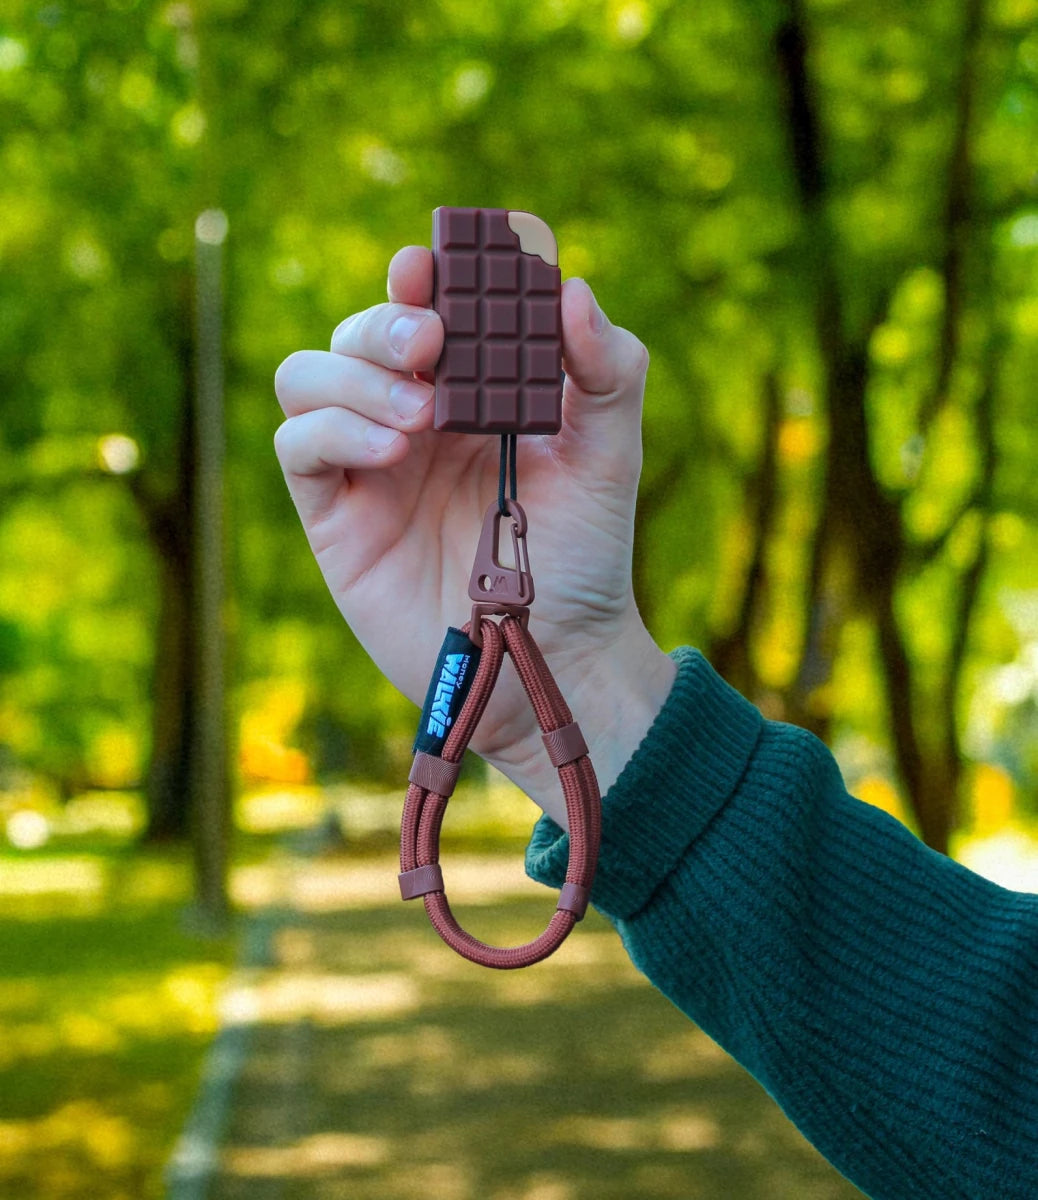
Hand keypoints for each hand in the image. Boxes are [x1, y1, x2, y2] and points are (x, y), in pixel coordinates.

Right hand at [273, 246, 674, 826]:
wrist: (553, 654)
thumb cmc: (585, 555)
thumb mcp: (609, 456)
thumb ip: (606, 371)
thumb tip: (573, 289)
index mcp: (474, 390)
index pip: (431, 305)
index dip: (428, 273)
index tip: (443, 260)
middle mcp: (415, 416)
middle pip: (362, 331)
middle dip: (388, 321)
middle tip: (434, 340)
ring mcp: (370, 462)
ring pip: (310, 375)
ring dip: (356, 375)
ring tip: (422, 417)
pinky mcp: (336, 514)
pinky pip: (299, 445)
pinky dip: (333, 429)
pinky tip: (393, 449)